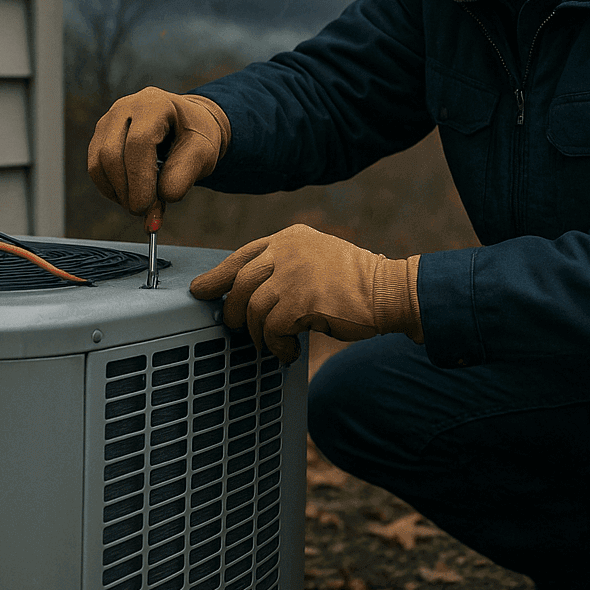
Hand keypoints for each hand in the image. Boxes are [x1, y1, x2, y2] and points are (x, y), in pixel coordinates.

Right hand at [87, 88, 229, 225]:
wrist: (185, 125)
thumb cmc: (195, 136)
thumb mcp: (203, 152)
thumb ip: (186, 173)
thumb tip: (164, 196)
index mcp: (155, 104)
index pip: (138, 143)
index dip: (139, 178)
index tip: (145, 206)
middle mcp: (126, 107)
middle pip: (112, 153)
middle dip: (125, 189)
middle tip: (143, 211)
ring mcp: (108, 120)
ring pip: (98, 162)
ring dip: (117, 192)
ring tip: (140, 204)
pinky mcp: (100, 136)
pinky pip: (95, 167)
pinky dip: (110, 188)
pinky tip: (130, 195)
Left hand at [190, 224, 422, 362]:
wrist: (388, 290)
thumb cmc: (355, 281)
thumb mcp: (317, 257)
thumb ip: (286, 265)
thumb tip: (249, 293)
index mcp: (290, 238)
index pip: (242, 256)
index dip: (217, 276)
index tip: (201, 290)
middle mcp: (287, 251)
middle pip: (240, 283)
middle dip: (233, 311)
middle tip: (239, 328)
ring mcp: (293, 274)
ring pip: (252, 309)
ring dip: (258, 334)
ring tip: (273, 344)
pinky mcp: (300, 301)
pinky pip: (271, 329)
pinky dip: (276, 346)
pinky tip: (289, 351)